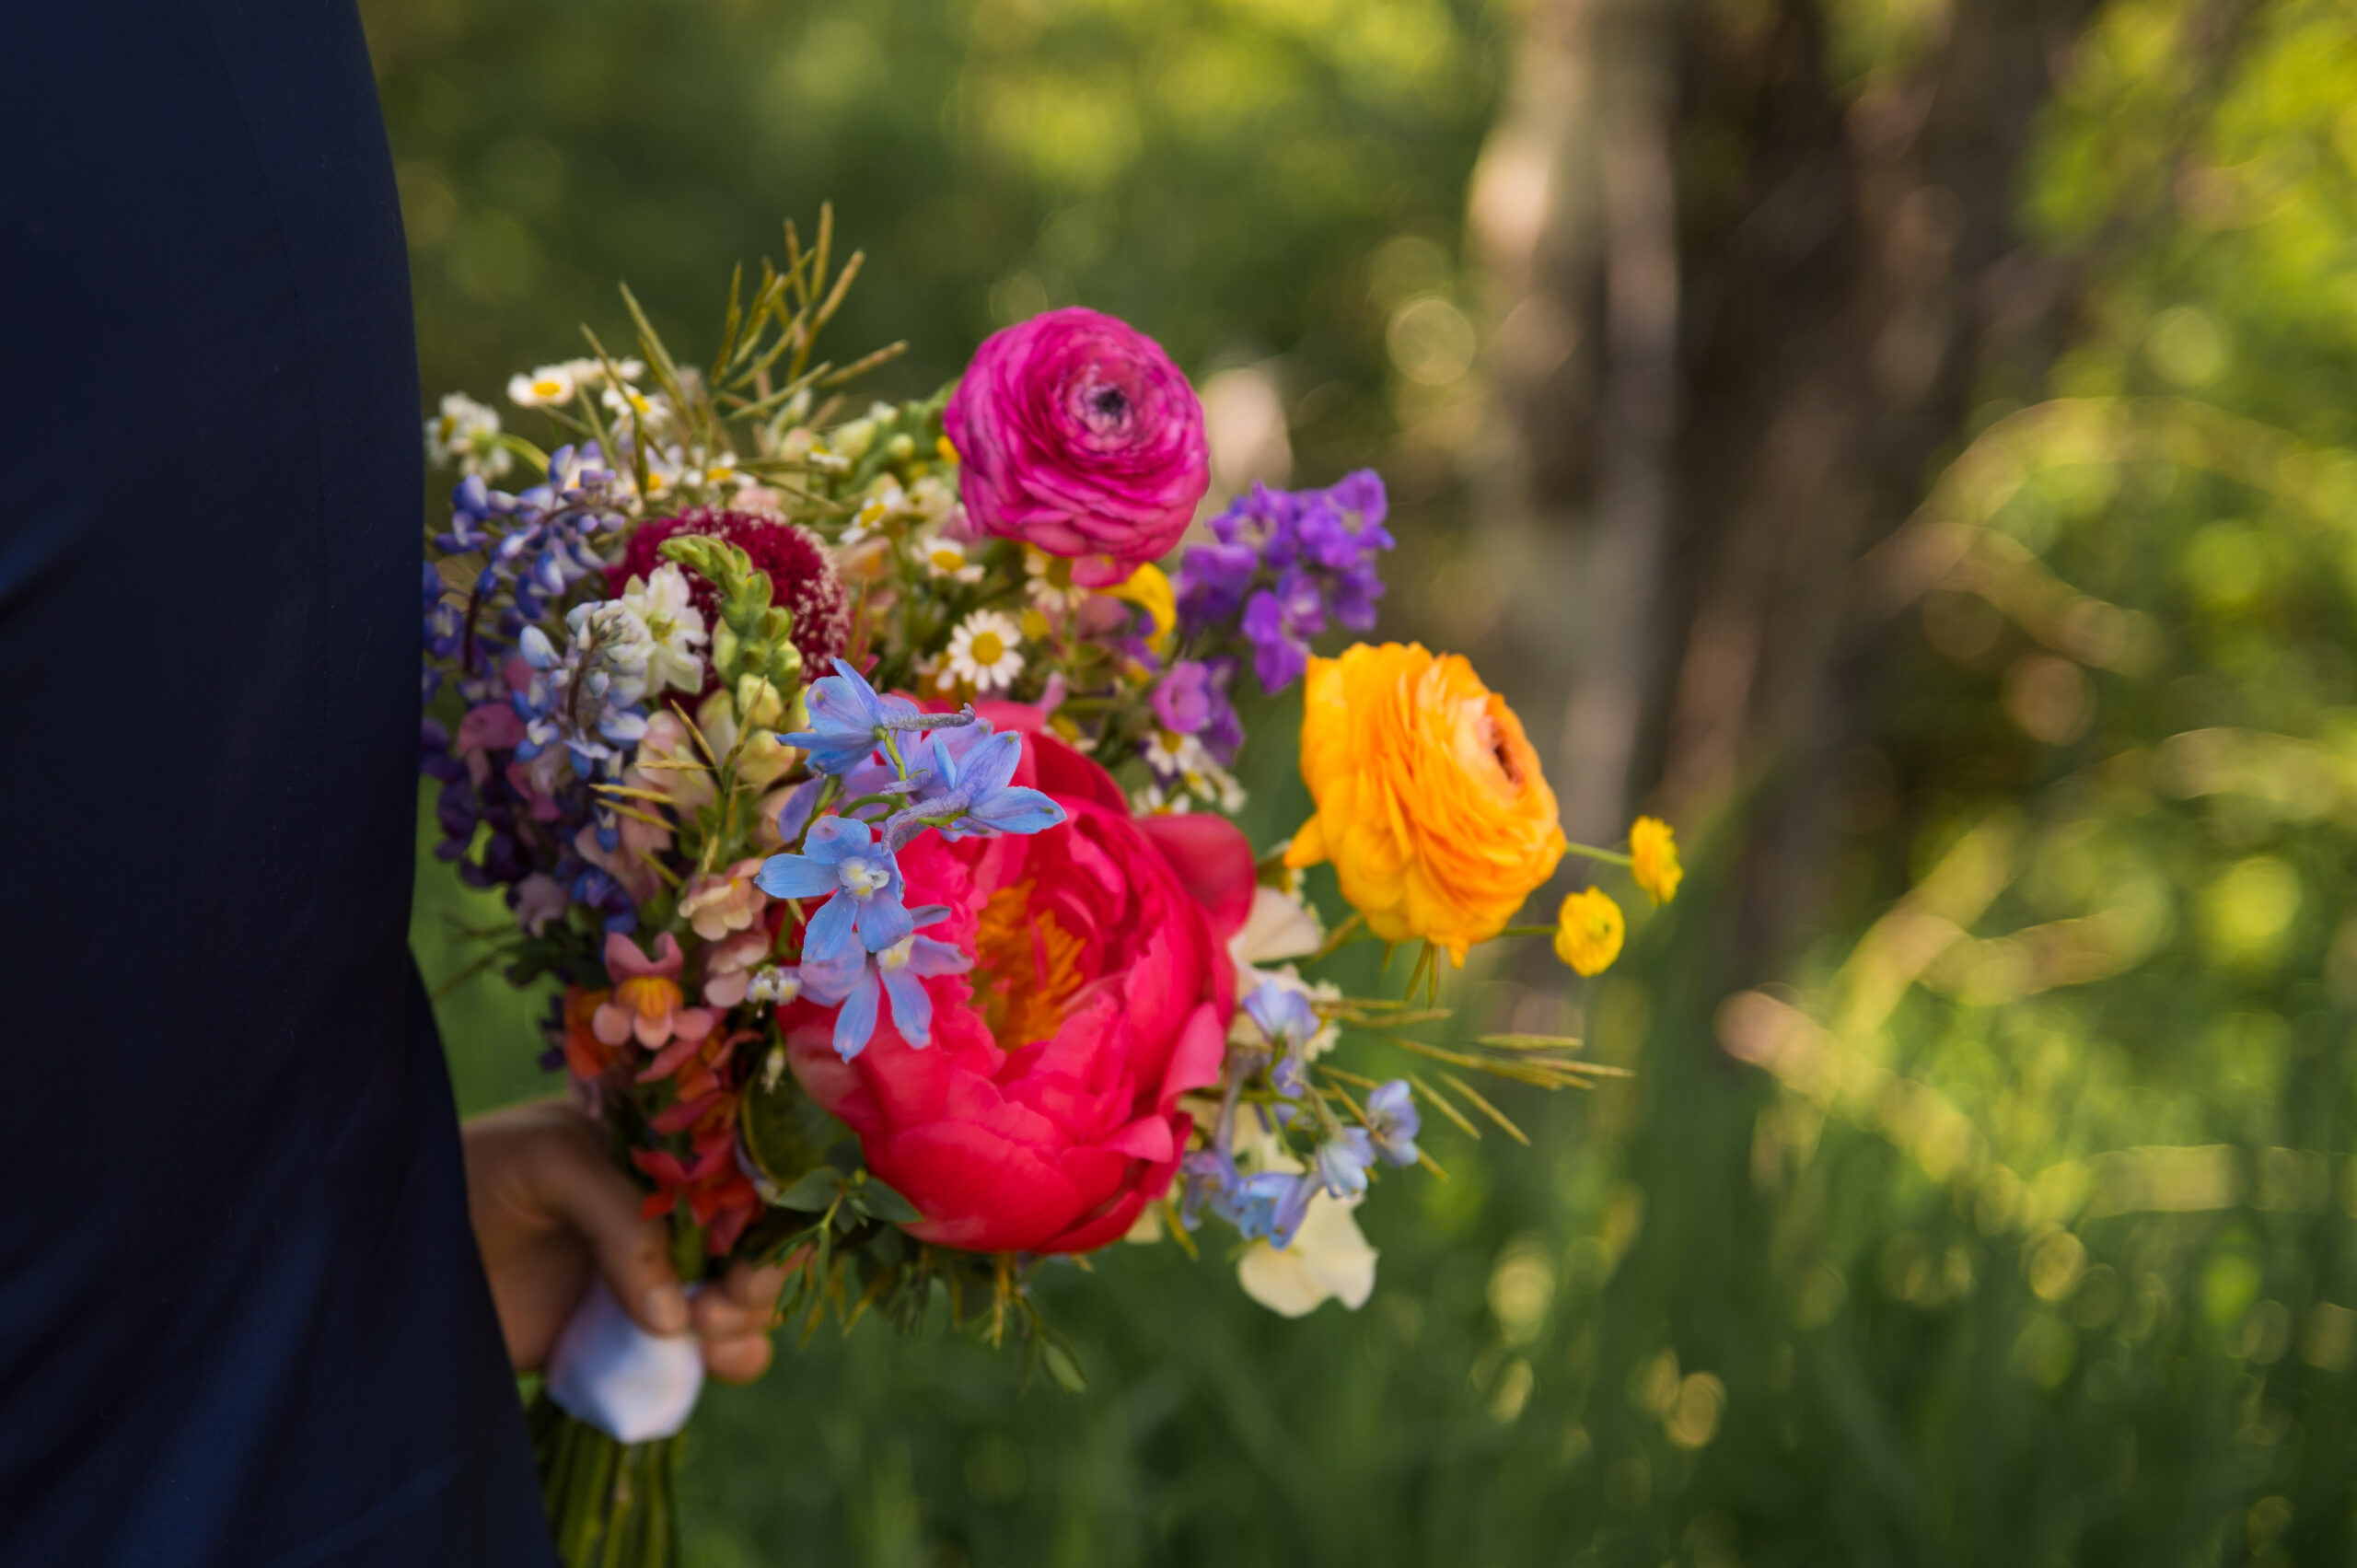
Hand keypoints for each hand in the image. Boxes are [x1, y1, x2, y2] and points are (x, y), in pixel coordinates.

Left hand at [461, 1099, 785, 1382]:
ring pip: (733, 1310)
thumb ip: (623, 1220)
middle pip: (752, 1249)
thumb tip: (678, 1318)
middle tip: (723, 1300)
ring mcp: (642, 1284)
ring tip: (704, 1335)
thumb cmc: (471, 1174)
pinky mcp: (613, 1344)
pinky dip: (707, 1368)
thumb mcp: (551, 1161)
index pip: (743, 1178)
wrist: (393, 1249)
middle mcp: (663, 1219)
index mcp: (659, 1154)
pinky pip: (683, 1364)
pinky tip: (692, 1363)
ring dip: (743, 1325)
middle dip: (758, 1277)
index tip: (752, 1249)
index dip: (768, 1212)